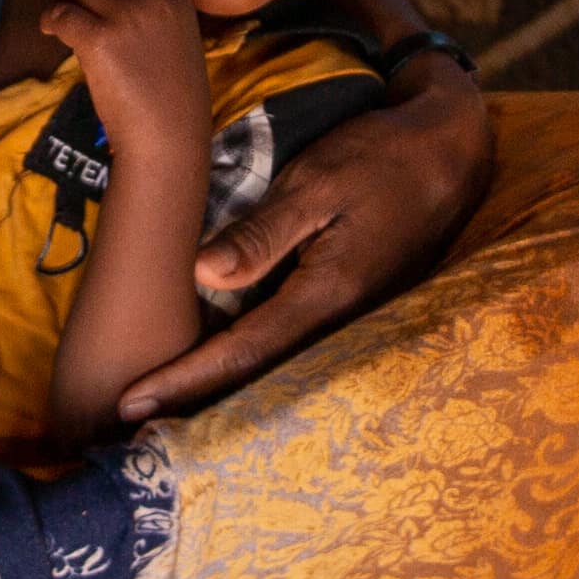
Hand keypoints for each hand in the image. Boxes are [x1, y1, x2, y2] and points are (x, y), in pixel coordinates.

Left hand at [46, 0, 214, 147]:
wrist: (168, 134)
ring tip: (69, 31)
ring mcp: (125, 14)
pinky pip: (62, 14)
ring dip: (71, 7)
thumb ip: (155, 9)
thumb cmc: (173, 96)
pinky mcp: (97, 37)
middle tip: (84, 16)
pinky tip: (50, 32)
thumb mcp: (179, 36)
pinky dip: (51, 21)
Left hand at [120, 54, 491, 419]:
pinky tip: (217, 366)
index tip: (132, 402)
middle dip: (192, 403)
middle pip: (253, 377)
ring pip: (272, 367)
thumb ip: (263, 233)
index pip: (240, 354)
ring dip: (217, 389)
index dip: (183, 381)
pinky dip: (247, 361)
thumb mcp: (318, 184)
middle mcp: (337, 322)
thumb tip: (203, 276)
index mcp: (325, 297)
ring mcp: (348, 319)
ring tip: (160, 408)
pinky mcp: (350, 305)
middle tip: (128, 427)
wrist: (450, 151)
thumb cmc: (381, 160)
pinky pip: (289, 344)